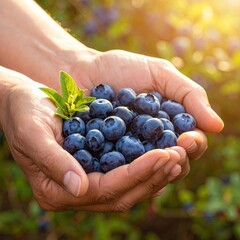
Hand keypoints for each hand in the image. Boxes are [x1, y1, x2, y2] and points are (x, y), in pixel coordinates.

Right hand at [0, 67, 184, 211]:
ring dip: (156, 173)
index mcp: (56, 190)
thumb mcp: (32, 132)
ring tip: (178, 155)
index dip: (136, 174)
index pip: (105, 189)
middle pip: (122, 193)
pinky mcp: (97, 167)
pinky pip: (128, 172)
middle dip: (153, 175)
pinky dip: (148, 165)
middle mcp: (76, 191)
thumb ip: (53, 161)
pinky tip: (164, 152)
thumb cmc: (24, 112)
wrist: (25, 101)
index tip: (163, 155)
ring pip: (130, 187)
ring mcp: (88, 181)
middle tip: (179, 156)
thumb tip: (78, 188)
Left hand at [69, 49, 223, 178]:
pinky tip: (128, 175)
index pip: (191, 143)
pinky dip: (126, 173)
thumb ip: (189, 95)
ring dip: (155, 171)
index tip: (187, 139)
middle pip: (172, 162)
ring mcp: (130, 153)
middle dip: (176, 161)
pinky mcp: (105, 157)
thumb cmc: (122, 68)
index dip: (193, 144)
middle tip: (173, 154)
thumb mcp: (160, 73)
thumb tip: (217, 126)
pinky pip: (119, 171)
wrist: (83, 70)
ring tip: (154, 164)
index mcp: (169, 125)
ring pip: (149, 172)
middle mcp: (152, 142)